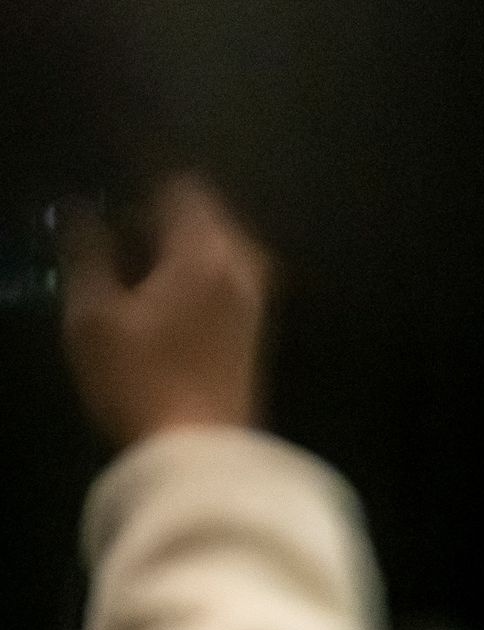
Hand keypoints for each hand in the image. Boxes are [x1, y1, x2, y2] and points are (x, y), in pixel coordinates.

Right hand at [57, 173, 272, 446]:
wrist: (200, 447)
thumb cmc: (139, 380)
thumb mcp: (93, 317)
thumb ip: (87, 254)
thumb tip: (79, 210)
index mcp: (206, 249)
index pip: (180, 186)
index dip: (141, 181)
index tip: (108, 188)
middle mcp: (242, 259)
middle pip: (202, 210)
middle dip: (156, 211)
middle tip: (110, 231)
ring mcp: (256, 289)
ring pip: (215, 239)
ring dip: (175, 239)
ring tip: (127, 263)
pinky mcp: (257, 317)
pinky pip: (224, 267)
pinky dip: (193, 265)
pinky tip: (159, 293)